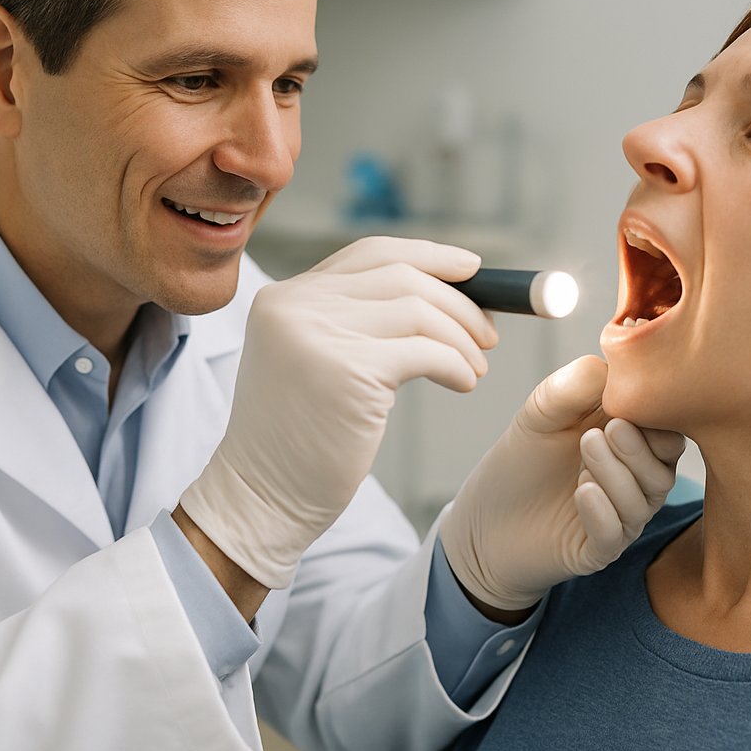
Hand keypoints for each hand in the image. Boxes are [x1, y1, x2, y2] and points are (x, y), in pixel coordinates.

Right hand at [178, 237, 497, 588]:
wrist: (262, 497)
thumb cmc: (298, 438)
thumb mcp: (310, 360)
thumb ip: (351, 320)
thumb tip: (440, 295)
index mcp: (283, 297)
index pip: (370, 253)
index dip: (429, 256)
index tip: (471, 268)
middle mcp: (296, 306)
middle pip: (402, 276)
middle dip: (459, 301)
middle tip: (488, 333)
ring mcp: (319, 336)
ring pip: (419, 312)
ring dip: (462, 338)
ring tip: (475, 368)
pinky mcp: (350, 372)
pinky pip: (427, 352)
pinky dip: (456, 365)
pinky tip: (463, 383)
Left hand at [440, 355, 685, 614]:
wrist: (482, 520)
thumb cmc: (520, 462)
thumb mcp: (541, 413)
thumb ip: (573, 387)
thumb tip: (609, 365)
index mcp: (629, 441)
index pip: (667, 427)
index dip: (657, 413)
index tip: (631, 397)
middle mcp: (632, 480)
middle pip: (664, 465)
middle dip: (642, 446)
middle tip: (609, 428)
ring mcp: (618, 516)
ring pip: (643, 500)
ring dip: (617, 473)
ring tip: (586, 447)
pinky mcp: (597, 549)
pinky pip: (615, 535)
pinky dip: (603, 512)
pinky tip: (582, 492)